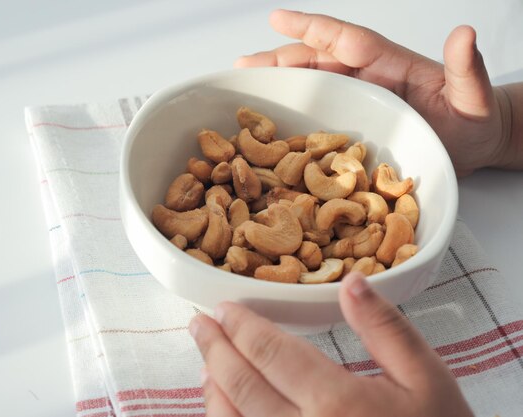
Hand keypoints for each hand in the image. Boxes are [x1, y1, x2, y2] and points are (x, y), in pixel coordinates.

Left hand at [189, 272, 473, 416]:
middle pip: (240, 385)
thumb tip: (352, 282)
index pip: (270, 353)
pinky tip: (224, 405)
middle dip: (214, 349)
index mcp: (336, 402)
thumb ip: (387, 329)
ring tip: (207, 361)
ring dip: (213, 387)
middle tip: (198, 325)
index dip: (241, 326)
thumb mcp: (428, 380)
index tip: (223, 308)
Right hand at [235, 10, 513, 175]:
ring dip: (280, 86)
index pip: (344, 40)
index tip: (277, 18)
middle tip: (243, 66)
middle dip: (279, 62)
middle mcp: (367, 80)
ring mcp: (358, 103)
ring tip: (246, 88)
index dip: (311, 28)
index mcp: (389, 65)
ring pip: (312, 88)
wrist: (475, 146)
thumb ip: (467, 68)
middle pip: (316, 62)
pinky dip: (294, 118)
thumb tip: (465, 34)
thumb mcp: (474, 94)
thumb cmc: (474, 119)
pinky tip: (272, 127)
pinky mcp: (354, 127)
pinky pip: (319, 117)